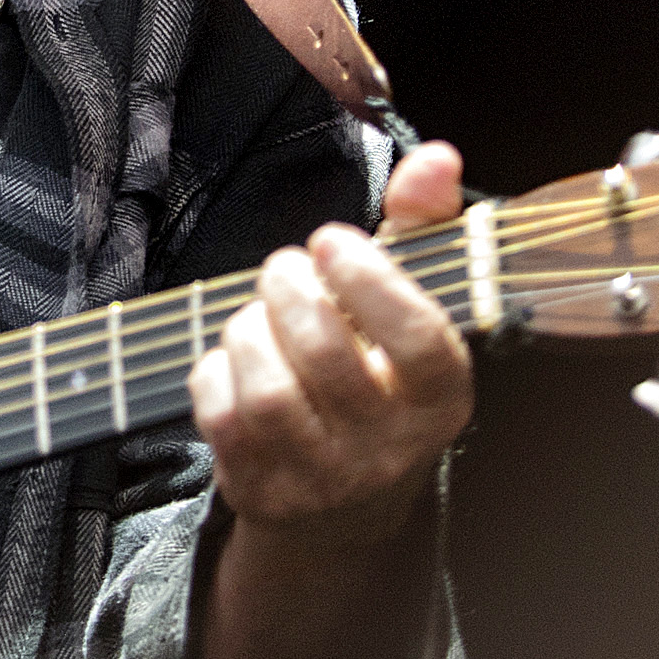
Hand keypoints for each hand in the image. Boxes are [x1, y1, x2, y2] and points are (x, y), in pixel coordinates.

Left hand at [193, 141, 475, 535]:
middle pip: (325, 355)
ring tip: (260, 313)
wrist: (344, 502)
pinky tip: (236, 360)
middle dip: (289, 290)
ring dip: (249, 330)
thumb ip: (420, 226)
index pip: (418, 340)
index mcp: (440, 398)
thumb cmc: (378, 374)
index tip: (331, 239)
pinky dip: (217, 371)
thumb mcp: (410, 304)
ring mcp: (324, 478)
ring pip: (269, 391)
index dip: (368, 279)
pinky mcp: (263, 492)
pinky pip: (222, 417)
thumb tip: (434, 155)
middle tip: (284, 268)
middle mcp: (389, 447)